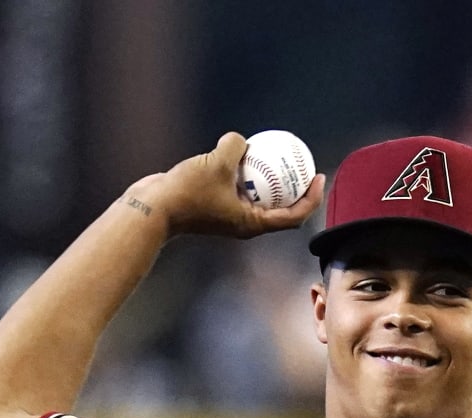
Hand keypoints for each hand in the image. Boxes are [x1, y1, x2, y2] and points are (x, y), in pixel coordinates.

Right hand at [129, 132, 325, 239]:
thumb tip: (242, 140)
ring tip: (275, 152)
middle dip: (295, 187)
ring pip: (257, 194)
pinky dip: (243, 171)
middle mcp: (244, 222)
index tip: (319, 176)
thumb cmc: (187, 192)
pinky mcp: (214, 203)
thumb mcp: (218, 162)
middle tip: (303, 162)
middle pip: (280, 206)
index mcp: (252, 223)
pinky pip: (237, 185)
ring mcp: (229, 213)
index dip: (312, 198)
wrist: (153, 208)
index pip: (294, 216)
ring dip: (267, 176)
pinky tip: (242, 149)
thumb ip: (236, 147)